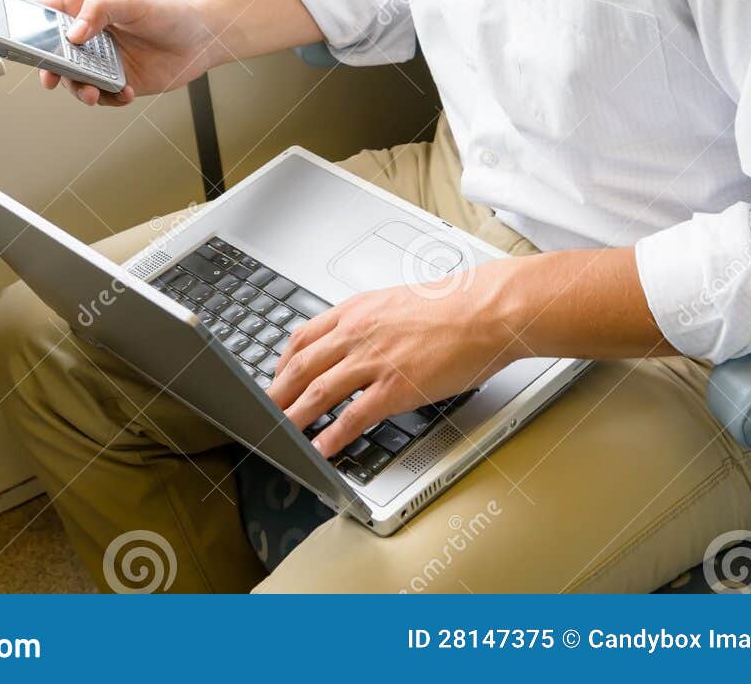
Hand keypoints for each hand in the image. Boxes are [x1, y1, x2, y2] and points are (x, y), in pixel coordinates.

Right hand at [33, 0, 216, 107]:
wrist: (203, 38)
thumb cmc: (170, 10)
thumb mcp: (134, 2)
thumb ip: (100, 11)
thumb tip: (73, 34)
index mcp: (88, 6)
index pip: (47, 11)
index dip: (26, 22)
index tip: (14, 37)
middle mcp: (91, 34)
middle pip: (55, 52)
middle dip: (50, 67)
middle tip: (51, 77)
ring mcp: (103, 59)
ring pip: (75, 78)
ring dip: (79, 88)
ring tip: (92, 92)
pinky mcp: (118, 80)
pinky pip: (102, 95)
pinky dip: (108, 98)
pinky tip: (126, 93)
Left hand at [266, 267, 520, 459]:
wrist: (486, 310)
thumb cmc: (453, 305)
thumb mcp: (397, 302)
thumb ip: (371, 320)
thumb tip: (357, 337)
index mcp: (358, 310)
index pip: (304, 337)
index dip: (283, 363)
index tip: (276, 378)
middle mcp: (358, 332)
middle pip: (302, 366)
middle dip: (277, 392)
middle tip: (264, 411)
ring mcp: (375, 360)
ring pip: (319, 391)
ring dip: (294, 416)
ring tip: (280, 433)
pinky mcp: (395, 387)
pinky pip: (353, 416)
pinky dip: (332, 435)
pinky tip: (322, 448)